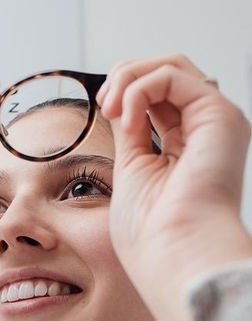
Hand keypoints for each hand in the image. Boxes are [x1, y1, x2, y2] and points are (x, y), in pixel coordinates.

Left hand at [97, 54, 251, 320]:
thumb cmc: (152, 232)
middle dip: (125, 77)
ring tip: (111, 107)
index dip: (124, 91)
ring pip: (170, 65)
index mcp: (186, 145)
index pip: (157, 95)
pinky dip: (140, 90)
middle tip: (103, 103)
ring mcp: (215, 121)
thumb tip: (116, 101)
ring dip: (129, 79)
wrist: (175, 255)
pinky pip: (173, 75)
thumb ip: (130, 131)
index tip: (101, 109)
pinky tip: (128, 119)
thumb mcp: (131, 167)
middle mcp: (205, 129)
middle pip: (166, 71)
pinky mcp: (220, 116)